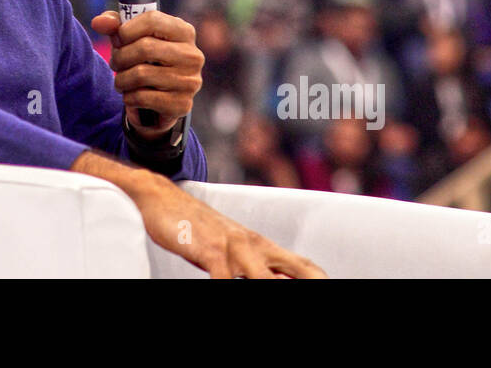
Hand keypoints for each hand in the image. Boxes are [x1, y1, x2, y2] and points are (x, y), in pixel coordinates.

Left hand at [91, 9, 202, 138]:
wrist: (161, 100)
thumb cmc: (146, 61)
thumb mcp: (132, 38)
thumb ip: (115, 25)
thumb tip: (98, 22)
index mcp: (184, 31)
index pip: (152, 20)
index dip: (127, 30)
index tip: (119, 39)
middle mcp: (192, 55)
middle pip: (145, 47)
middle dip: (120, 57)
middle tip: (115, 63)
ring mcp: (190, 81)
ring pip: (141, 74)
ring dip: (122, 79)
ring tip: (121, 80)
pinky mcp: (182, 104)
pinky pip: (143, 97)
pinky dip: (129, 97)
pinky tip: (131, 95)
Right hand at [136, 174, 327, 278]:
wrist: (162, 198)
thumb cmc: (196, 229)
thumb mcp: (230, 250)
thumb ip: (255, 268)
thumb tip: (278, 280)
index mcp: (261, 246)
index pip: (304, 267)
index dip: (320, 279)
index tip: (328, 286)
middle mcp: (254, 245)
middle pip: (297, 271)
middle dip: (311, 284)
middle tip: (325, 290)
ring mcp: (233, 246)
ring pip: (265, 278)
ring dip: (270, 288)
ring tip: (273, 292)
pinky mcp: (210, 249)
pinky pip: (224, 278)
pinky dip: (227, 288)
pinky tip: (223, 291)